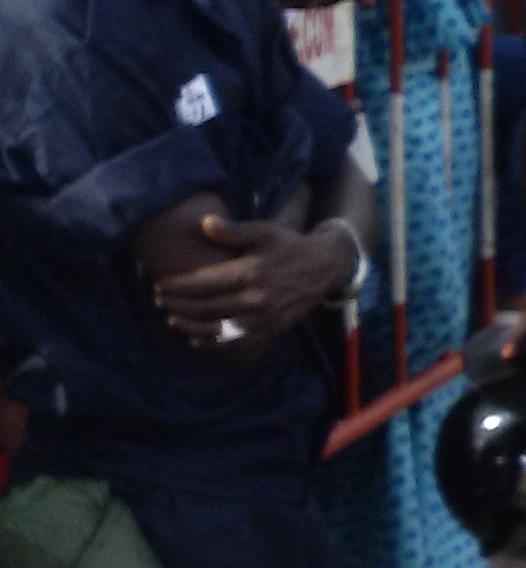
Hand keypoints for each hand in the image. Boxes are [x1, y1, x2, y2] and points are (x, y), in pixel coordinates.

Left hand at [157, 216, 353, 350]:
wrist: (324, 268)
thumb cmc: (288, 246)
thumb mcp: (264, 232)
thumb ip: (233, 230)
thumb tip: (205, 223)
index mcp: (251, 272)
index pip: (204, 283)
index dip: (178, 287)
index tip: (161, 286)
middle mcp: (256, 298)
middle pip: (206, 307)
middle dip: (178, 305)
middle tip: (160, 301)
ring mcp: (264, 318)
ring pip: (217, 329)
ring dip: (190, 327)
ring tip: (173, 320)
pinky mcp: (271, 331)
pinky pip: (236, 343)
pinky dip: (213, 344)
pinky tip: (197, 339)